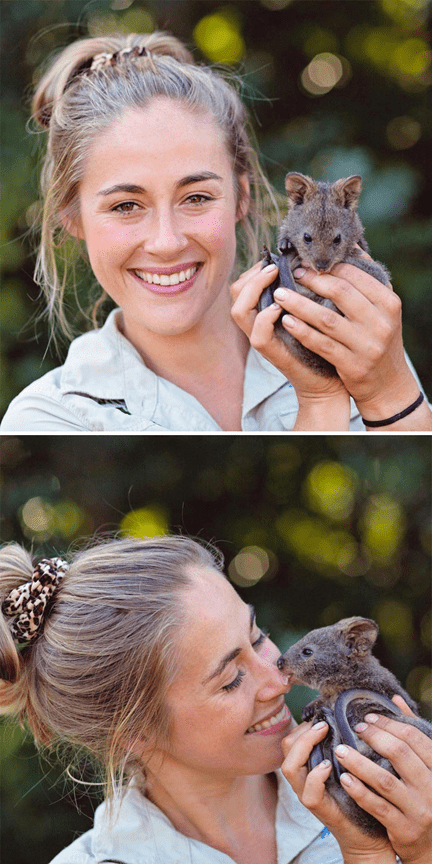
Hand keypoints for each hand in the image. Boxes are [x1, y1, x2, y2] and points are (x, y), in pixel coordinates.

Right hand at [230, 262, 350, 429]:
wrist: (334, 380)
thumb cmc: (330, 340)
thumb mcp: (318, 307)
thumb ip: (310, 286)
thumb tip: (316, 257)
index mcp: (268, 310)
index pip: (246, 281)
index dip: (257, 265)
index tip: (279, 257)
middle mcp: (260, 324)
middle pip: (236, 292)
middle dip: (253, 273)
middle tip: (275, 265)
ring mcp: (264, 339)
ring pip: (239, 310)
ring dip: (254, 289)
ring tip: (274, 276)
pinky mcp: (274, 354)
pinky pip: (257, 335)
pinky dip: (266, 318)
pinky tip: (281, 308)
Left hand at [272, 260, 430, 427]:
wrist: (387, 383)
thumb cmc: (378, 339)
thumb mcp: (382, 310)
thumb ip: (368, 282)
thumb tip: (350, 247)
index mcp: (389, 303)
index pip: (355, 276)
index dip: (328, 267)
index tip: (308, 262)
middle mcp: (381, 323)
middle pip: (340, 293)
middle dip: (312, 280)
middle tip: (292, 273)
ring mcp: (367, 345)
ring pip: (326, 319)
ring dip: (299, 305)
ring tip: (280, 294)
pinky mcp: (352, 365)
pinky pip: (321, 344)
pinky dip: (302, 331)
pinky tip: (286, 321)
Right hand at [281, 721, 395, 861]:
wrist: (370, 830)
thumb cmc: (360, 791)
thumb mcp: (348, 761)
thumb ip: (341, 742)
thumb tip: (346, 714)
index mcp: (307, 764)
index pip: (292, 737)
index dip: (304, 723)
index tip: (324, 716)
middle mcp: (302, 777)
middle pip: (286, 747)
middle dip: (303, 731)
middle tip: (324, 724)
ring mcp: (307, 793)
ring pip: (289, 766)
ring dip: (305, 746)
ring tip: (323, 736)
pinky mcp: (319, 808)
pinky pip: (308, 792)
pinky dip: (316, 775)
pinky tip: (329, 766)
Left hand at [334, 701, 431, 863]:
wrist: (430, 845)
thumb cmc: (422, 797)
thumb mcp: (424, 768)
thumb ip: (412, 735)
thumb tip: (395, 700)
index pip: (415, 739)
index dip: (390, 724)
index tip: (368, 718)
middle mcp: (431, 789)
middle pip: (400, 755)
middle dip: (374, 737)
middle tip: (354, 728)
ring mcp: (418, 810)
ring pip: (385, 780)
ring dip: (360, 763)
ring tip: (340, 750)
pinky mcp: (404, 829)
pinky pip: (377, 806)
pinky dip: (359, 791)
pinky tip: (344, 779)